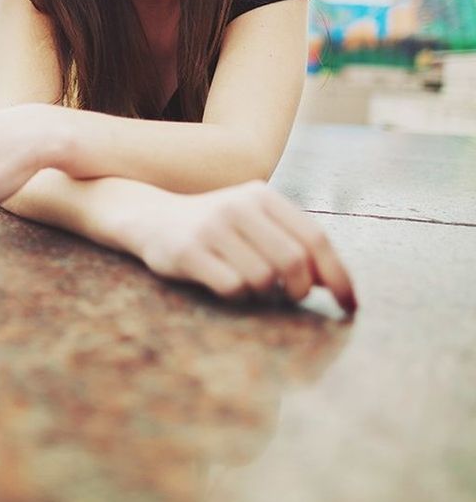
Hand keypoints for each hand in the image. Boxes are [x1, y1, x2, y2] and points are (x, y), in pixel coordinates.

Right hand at [135, 180, 356, 315]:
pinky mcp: (188, 251)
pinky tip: (229, 287)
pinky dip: (239, 296)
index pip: (315, 238)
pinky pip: (232, 286)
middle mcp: (239, 206)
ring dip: (265, 294)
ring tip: (253, 288)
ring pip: (263, 278)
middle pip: (293, 262)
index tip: (351, 306)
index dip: (339, 275)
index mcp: (262, 195)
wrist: (150, 217)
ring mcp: (212, 227)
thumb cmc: (214, 227)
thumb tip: (335, 283)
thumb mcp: (253, 221)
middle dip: (300, 290)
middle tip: (291, 298)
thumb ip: (292, 242)